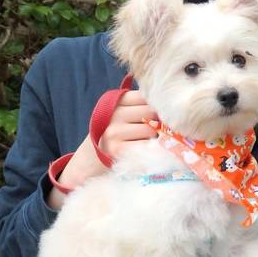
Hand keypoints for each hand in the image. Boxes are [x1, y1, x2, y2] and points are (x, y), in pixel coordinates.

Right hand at [47, 90, 157, 209]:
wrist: (90, 161)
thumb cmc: (112, 136)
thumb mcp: (117, 115)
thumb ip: (137, 106)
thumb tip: (167, 106)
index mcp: (114, 102)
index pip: (145, 96)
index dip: (154, 106)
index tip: (152, 116)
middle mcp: (113, 115)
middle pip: (150, 111)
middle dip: (156, 121)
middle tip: (151, 131)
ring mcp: (114, 133)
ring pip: (151, 129)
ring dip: (153, 137)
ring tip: (142, 142)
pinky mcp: (119, 150)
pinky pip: (147, 146)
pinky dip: (151, 150)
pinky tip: (143, 152)